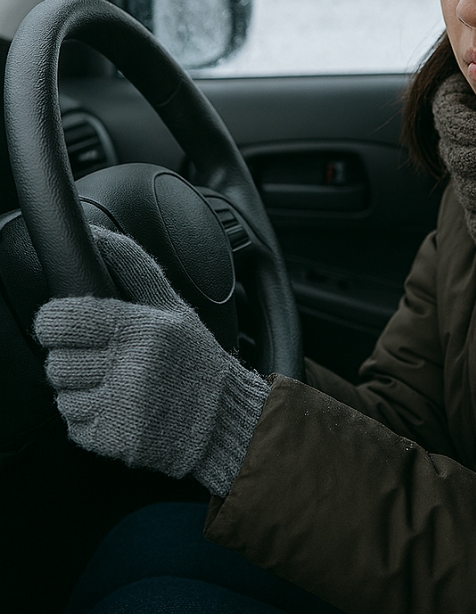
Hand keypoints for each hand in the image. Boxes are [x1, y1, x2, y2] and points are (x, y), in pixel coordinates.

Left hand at [33, 226, 268, 495]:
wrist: (223, 419)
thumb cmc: (197, 359)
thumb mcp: (173, 306)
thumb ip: (134, 268)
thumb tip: (98, 234)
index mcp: (142, 328)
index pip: (63, 319)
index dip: (55, 322)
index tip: (65, 326)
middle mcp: (130, 366)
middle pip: (56, 361)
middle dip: (73, 360)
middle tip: (101, 359)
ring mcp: (121, 405)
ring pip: (61, 395)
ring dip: (81, 391)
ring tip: (117, 385)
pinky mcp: (113, 438)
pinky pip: (73, 424)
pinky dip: (90, 420)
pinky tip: (120, 409)